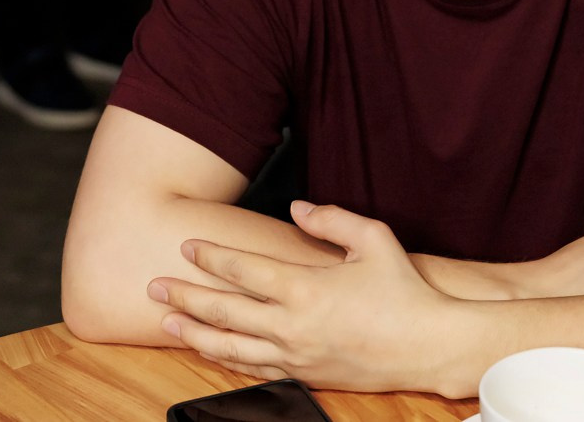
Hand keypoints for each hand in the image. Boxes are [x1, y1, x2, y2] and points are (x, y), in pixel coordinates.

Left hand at [148, 201, 467, 393]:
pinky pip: (253, 370)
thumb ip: (332, 219)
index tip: (188, 245)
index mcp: (306, 288)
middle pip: (225, 310)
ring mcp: (296, 356)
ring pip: (230, 347)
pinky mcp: (304, 376)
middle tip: (155, 286)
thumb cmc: (405, 292)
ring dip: (194, 333)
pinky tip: (210, 350)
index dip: (211, 256)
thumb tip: (298, 207)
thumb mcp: (374, 239)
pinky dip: (225, 359)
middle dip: (185, 296)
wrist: (429, 346)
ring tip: (165, 323)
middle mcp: (293, 326)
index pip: (244, 270)